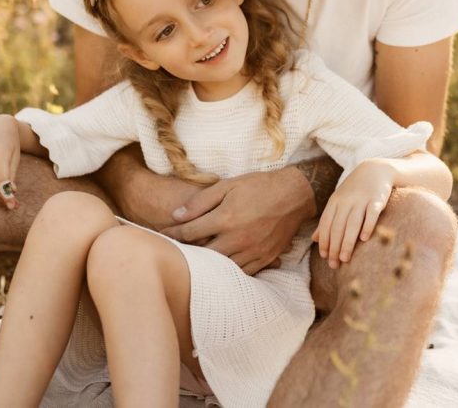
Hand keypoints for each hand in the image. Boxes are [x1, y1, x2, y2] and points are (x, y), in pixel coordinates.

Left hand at [161, 168, 311, 274]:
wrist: (294, 194)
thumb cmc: (259, 186)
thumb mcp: (227, 185)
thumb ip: (200, 201)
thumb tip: (176, 215)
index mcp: (225, 219)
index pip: (189, 233)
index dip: (173, 235)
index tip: (163, 235)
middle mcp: (237, 239)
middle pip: (202, 255)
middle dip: (187, 253)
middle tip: (175, 252)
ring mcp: (252, 251)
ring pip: (221, 268)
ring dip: (206, 266)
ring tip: (195, 262)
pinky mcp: (264, 258)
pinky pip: (241, 273)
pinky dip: (228, 272)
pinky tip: (220, 268)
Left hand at [312, 159, 393, 269]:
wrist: (375, 170)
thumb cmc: (354, 190)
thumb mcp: (338, 201)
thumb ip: (327, 219)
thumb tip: (314, 239)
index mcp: (335, 201)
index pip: (326, 224)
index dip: (324, 241)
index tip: (324, 257)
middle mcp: (347, 201)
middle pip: (338, 226)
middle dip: (334, 247)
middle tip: (334, 264)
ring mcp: (362, 200)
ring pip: (352, 223)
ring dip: (347, 242)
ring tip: (345, 258)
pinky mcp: (377, 199)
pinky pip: (372, 213)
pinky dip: (368, 226)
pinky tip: (364, 239)